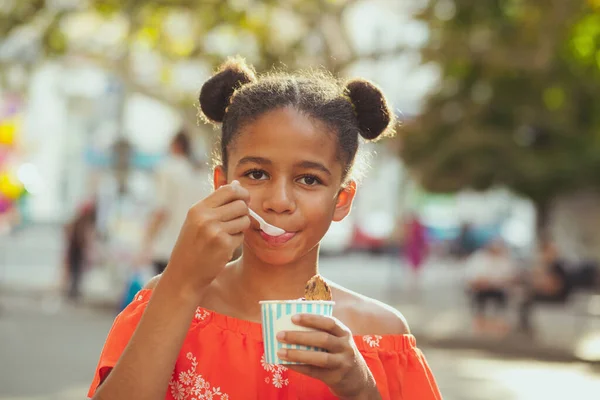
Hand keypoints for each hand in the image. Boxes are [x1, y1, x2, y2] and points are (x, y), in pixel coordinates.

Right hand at [162, 180, 249, 300]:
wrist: (184, 274)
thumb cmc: (192, 246)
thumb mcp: (197, 221)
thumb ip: (216, 203)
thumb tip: (236, 184)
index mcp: (198, 208)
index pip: (229, 190)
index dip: (241, 193)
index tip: (244, 200)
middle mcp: (205, 217)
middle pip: (241, 204)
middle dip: (243, 212)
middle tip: (236, 222)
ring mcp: (215, 231)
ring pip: (244, 220)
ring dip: (241, 228)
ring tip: (227, 235)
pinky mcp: (224, 245)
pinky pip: (241, 236)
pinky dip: (237, 241)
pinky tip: (224, 247)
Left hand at [276, 314, 381, 399]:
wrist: (357, 380)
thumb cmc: (340, 354)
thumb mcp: (338, 340)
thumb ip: (322, 331)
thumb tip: (293, 321)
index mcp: (344, 333)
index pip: (329, 322)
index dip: (311, 319)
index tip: (293, 317)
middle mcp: (345, 347)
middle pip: (322, 339)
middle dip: (299, 336)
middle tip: (280, 335)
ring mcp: (342, 363)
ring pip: (319, 358)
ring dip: (297, 354)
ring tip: (280, 351)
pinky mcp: (335, 377)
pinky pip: (314, 372)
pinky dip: (299, 367)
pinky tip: (286, 364)